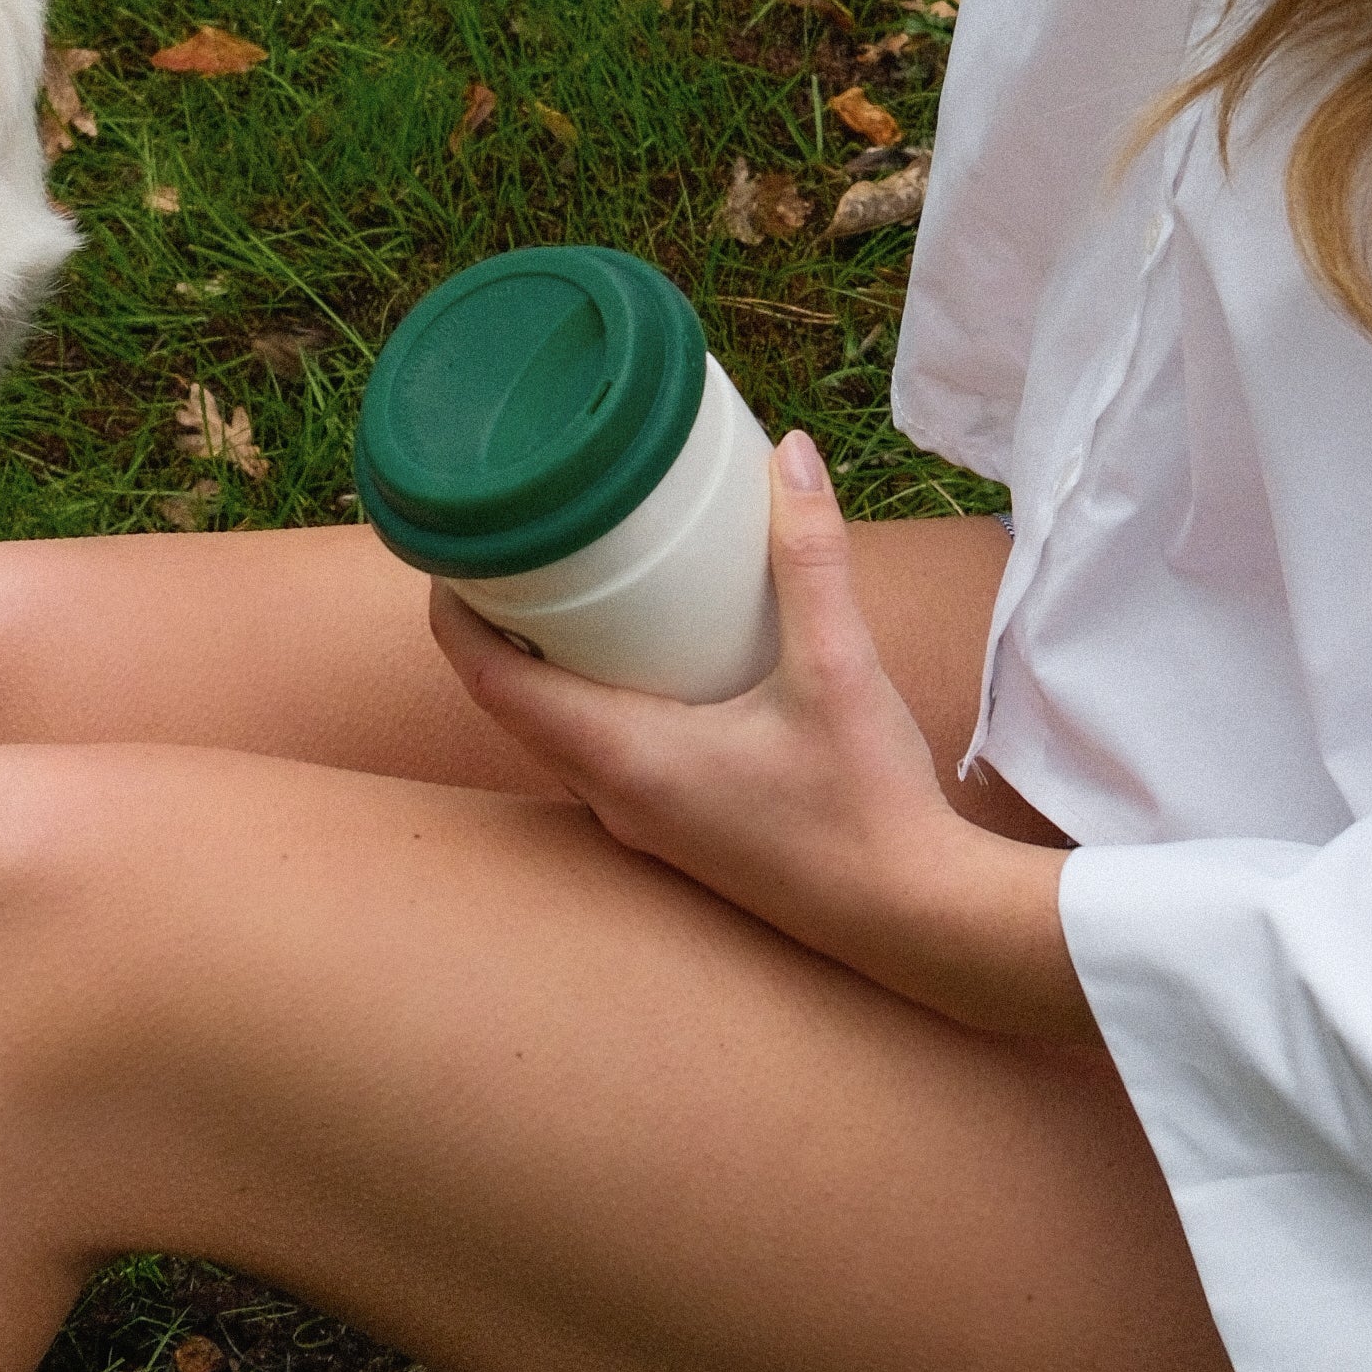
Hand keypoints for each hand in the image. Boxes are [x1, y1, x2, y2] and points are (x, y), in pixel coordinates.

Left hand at [430, 434, 1091, 1041]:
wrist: (916, 919)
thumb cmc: (868, 803)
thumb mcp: (840, 665)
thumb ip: (810, 556)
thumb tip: (786, 452)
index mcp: (624, 760)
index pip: (491, 684)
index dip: (454, 611)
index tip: (454, 538)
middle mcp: (615, 799)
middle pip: (513, 703)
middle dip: (498, 620)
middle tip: (513, 533)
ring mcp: (644, 823)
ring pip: (559, 731)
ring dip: (546, 661)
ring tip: (564, 577)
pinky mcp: (678, 830)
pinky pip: (602, 752)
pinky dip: (592, 695)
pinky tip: (640, 651)